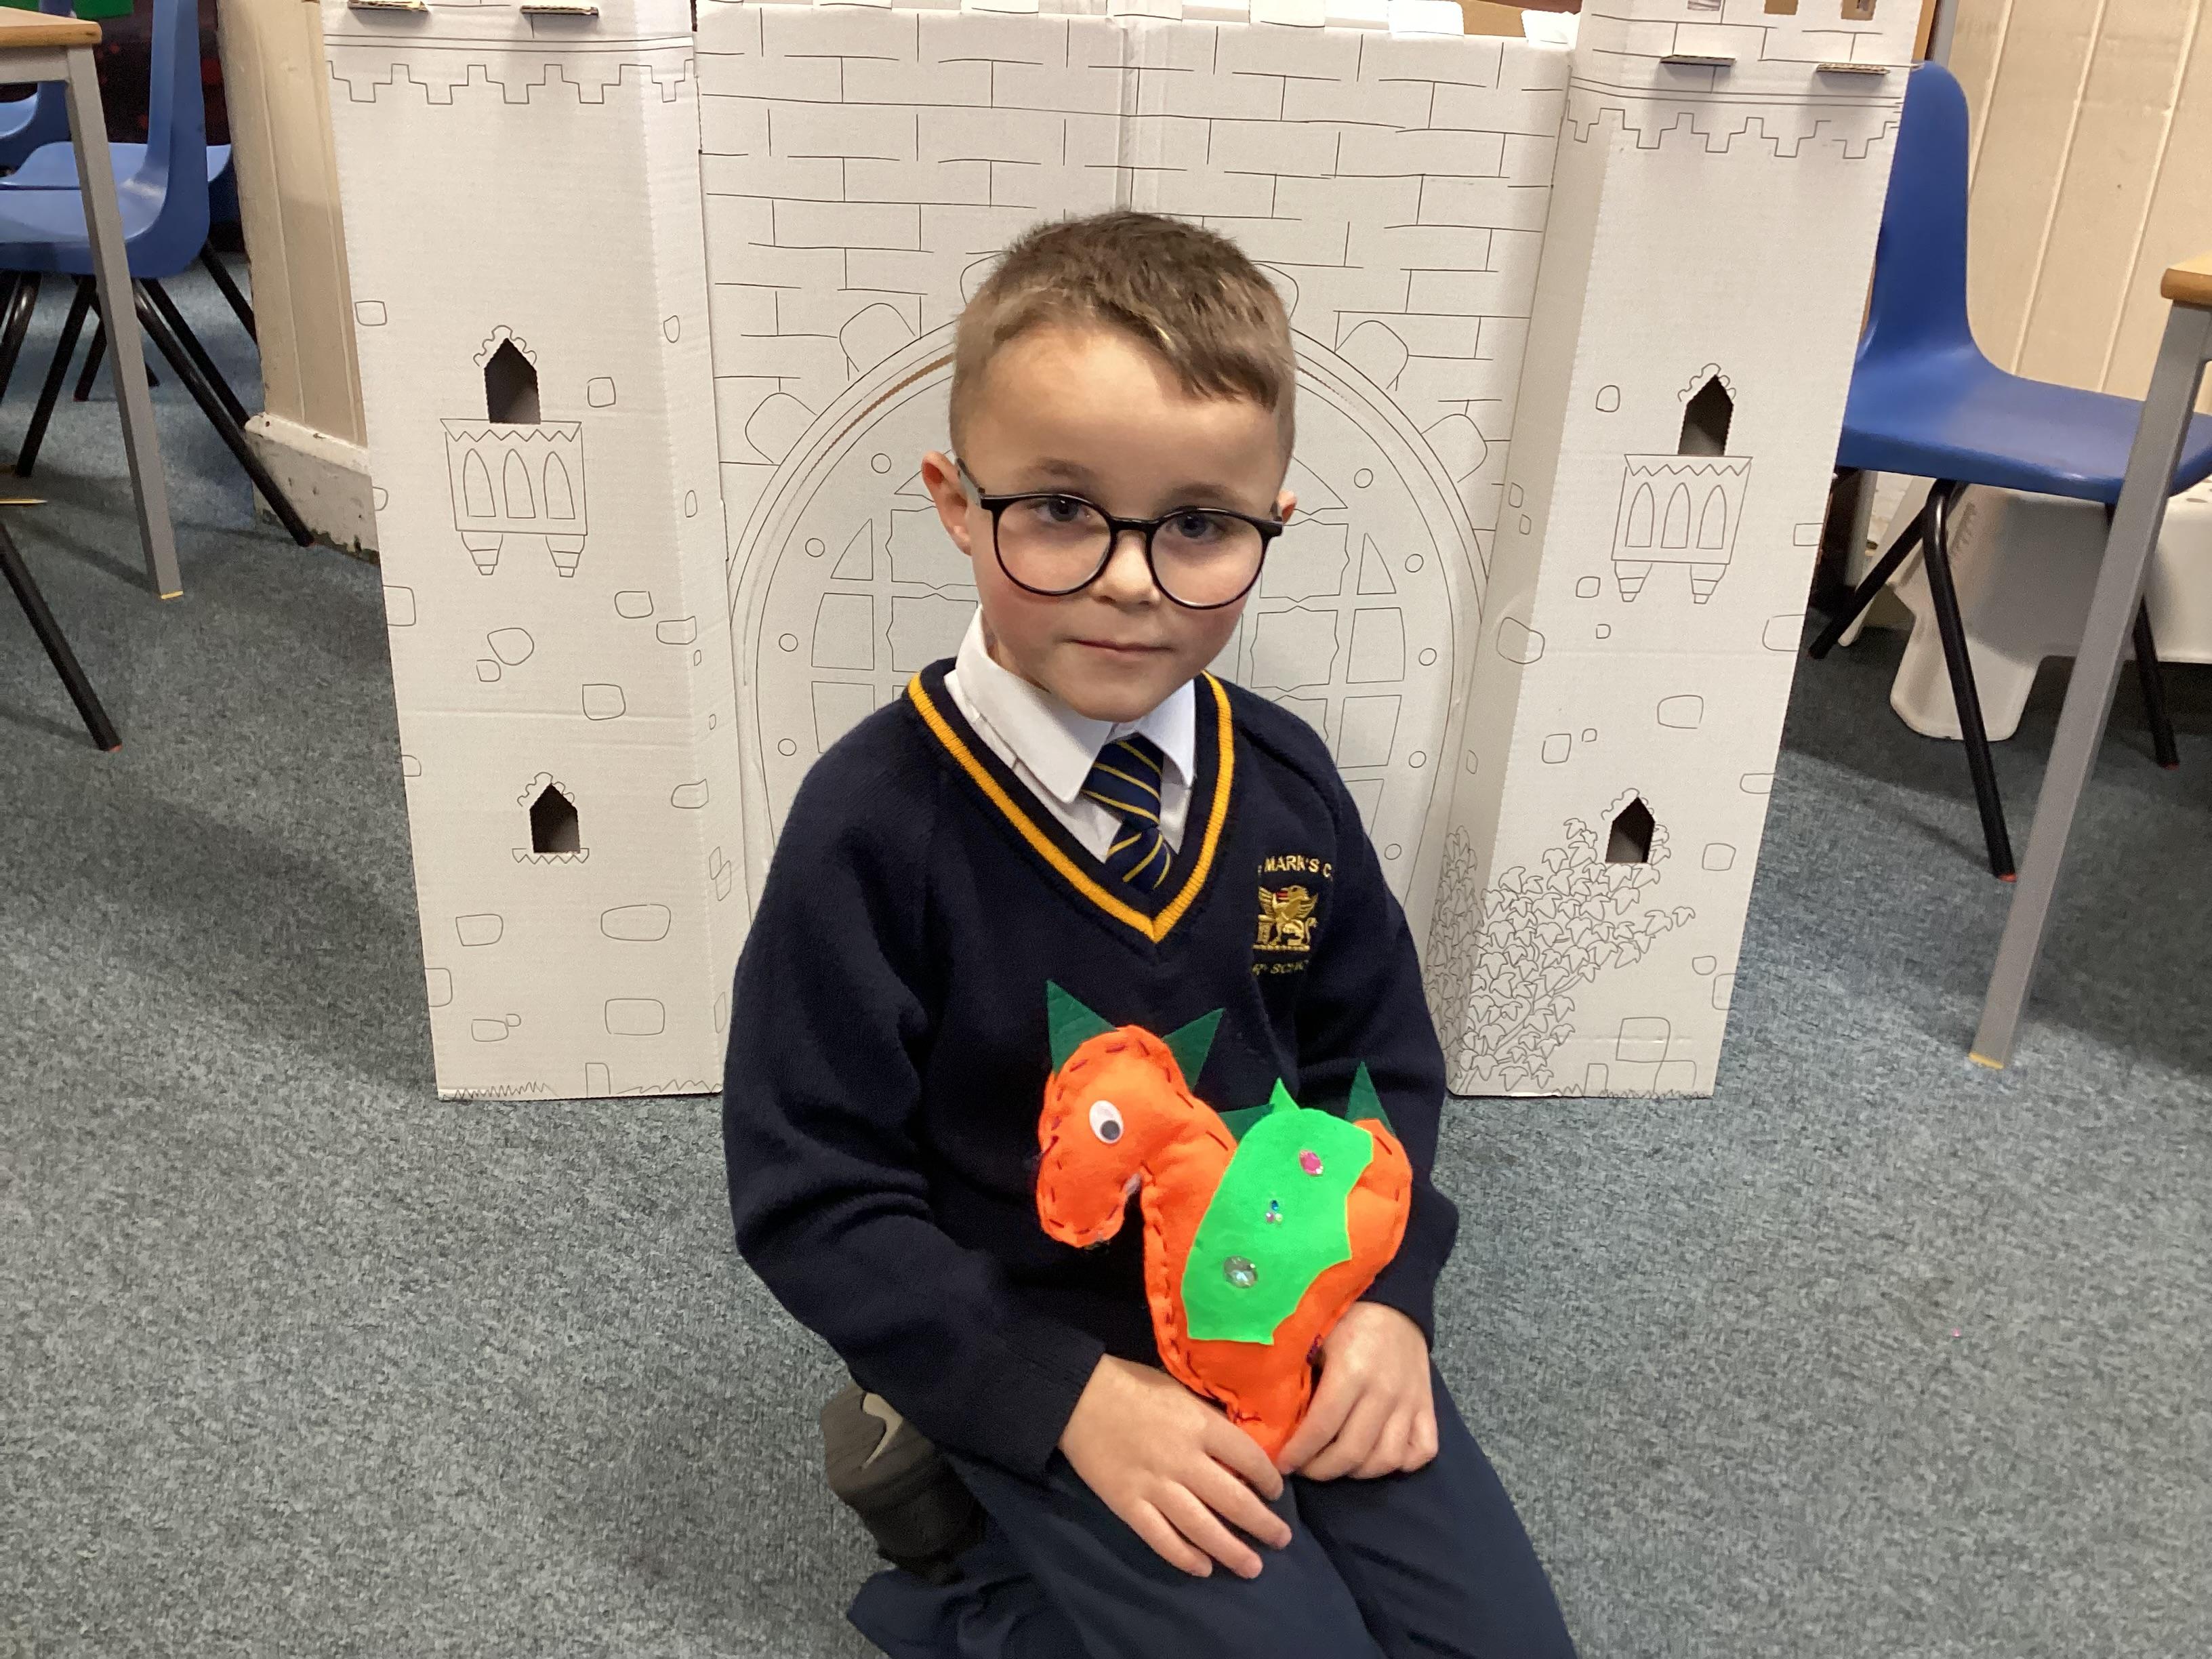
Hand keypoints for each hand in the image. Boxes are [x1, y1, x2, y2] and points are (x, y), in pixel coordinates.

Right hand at [1058, 1355, 1293, 1578]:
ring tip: (1252, 1567)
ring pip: (1202, 1528)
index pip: (1250, 1459)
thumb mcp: (1183, 1392)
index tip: (1276, 1492)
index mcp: (1200, 1426)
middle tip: (1281, 1539)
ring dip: (1232, 1551)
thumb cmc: (1135, 1387)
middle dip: (1263, 1525)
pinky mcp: (1128, 1505)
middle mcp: (1183, 1460)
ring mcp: (1154, 1486)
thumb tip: (1241, 1453)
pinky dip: (1184, 1557)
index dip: (1269, 1480)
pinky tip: (1204, 1568)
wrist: (1079, 1396)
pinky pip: (1161, 1539)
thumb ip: (1211, 1423)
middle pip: (1234, 1501)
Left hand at [1274, 1302, 1436, 1481]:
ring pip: (1387, 1459)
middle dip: (1322, 1470)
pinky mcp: (1429, 1406)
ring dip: (1357, 1472)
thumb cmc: (1345, 1319)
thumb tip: (1275, 1421)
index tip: (1282, 1464)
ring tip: (1336, 1463)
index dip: (1299, 1454)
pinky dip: (1400, 1463)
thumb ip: (1299, 1379)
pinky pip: (1421, 1451)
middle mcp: (1384, 1393)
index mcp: (1351, 1372)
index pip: (1322, 1428)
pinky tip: (1377, 1455)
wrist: (1392, 1301)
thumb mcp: (1314, 1340)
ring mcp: (1410, 1402)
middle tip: (1305, 1468)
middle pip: (1353, 1453)